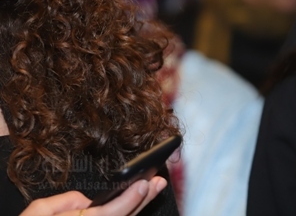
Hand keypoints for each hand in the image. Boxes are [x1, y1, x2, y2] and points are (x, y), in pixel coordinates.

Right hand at [20, 178, 166, 215]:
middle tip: (158, 183)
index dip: (128, 199)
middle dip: (142, 200)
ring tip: (153, 189)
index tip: (143, 184)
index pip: (109, 213)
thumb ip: (66, 201)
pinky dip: (128, 213)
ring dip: (139, 207)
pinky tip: (137, 204)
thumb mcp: (38, 212)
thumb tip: (88, 200)